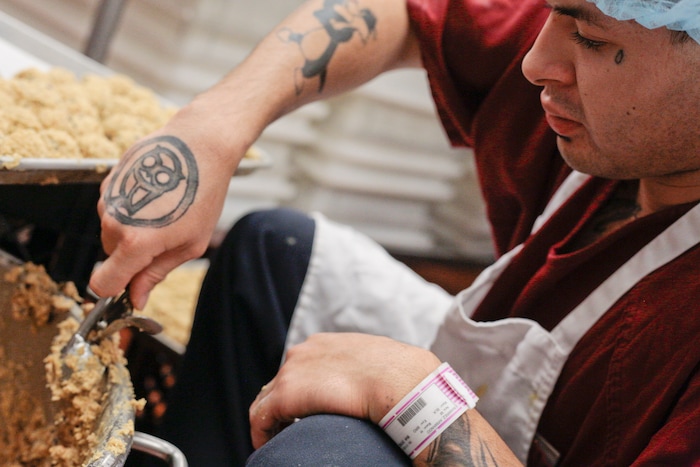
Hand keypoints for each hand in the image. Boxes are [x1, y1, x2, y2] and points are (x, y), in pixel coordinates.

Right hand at [89, 121, 241, 308]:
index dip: (114, 289)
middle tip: (167, 235)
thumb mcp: (190, 244)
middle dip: (133, 254)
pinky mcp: (108, 180)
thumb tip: (136, 298)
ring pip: (112, 230)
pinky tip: (156, 192)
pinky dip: (131, 206)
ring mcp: (107, 198)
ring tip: (165, 208)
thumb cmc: (203, 194)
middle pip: (111, 255)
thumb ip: (157, 273)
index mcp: (134, 242)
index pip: (102, 283)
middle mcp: (112, 220)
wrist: (200, 143)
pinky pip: (114, 208)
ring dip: (133, 228)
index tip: (130, 286)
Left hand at [248, 332, 440, 448]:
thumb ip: (364, 369)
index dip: (299, 391)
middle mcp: (303, 351)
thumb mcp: (378, 363)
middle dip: (280, 406)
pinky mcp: (287, 393)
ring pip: (266, 400)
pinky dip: (262, 433)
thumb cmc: (400, 376)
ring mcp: (292, 370)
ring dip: (271, 421)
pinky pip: (261, 417)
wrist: (402, 382)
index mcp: (324, 343)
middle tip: (287, 430)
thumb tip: (374, 385)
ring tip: (279, 441)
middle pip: (278, 382)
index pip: (299, 367)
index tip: (304, 411)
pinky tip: (269, 446)